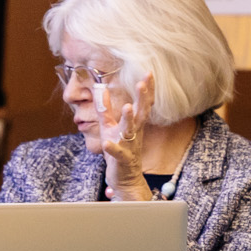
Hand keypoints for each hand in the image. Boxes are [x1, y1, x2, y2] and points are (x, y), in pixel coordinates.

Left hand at [97, 73, 154, 199]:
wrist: (124, 177)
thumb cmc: (118, 150)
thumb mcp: (109, 126)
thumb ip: (105, 108)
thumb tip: (101, 88)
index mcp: (134, 124)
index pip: (143, 104)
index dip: (147, 89)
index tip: (149, 73)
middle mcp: (135, 133)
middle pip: (141, 113)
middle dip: (142, 98)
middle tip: (142, 82)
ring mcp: (129, 146)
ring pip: (131, 131)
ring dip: (129, 119)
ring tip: (128, 106)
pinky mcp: (121, 158)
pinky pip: (117, 153)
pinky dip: (112, 147)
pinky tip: (107, 143)